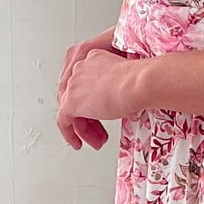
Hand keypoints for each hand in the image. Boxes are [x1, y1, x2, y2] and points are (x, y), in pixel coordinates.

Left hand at [57, 28, 144, 148]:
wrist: (139, 83)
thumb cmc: (140, 81)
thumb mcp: (125, 81)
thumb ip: (115, 89)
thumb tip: (118, 104)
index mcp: (93, 60)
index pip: (86, 85)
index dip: (93, 104)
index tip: (103, 115)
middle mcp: (80, 70)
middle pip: (77, 98)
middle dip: (89, 119)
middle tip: (100, 133)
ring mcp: (74, 85)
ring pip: (71, 111)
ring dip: (84, 129)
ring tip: (96, 141)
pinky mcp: (71, 101)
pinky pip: (63, 121)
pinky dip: (69, 134)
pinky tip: (78, 143)